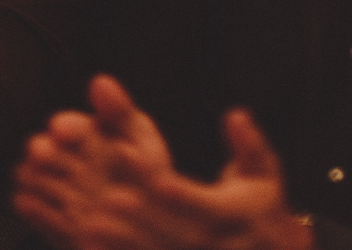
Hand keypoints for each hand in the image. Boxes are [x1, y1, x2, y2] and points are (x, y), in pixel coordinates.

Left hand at [13, 76, 313, 249]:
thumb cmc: (262, 206)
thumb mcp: (263, 173)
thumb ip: (249, 145)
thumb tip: (235, 115)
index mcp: (233, 216)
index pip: (201, 203)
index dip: (173, 189)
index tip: (135, 163)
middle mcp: (214, 244)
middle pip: (173, 232)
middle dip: (140, 216)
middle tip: (106, 197)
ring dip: (123, 240)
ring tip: (88, 222)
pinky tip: (90, 244)